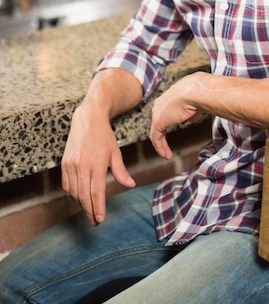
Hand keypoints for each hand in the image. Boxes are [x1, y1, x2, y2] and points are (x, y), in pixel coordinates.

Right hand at [61, 103, 135, 225]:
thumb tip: (130, 185)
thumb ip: (121, 171)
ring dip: (81, 204)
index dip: (98, 207)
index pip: (96, 191)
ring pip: (74, 192)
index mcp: (97, 163)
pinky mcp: (64, 163)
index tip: (100, 219)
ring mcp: (71, 164)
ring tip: (89, 211)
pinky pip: (66, 185)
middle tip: (95, 221)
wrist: (87, 120)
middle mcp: (82, 165)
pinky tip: (79, 198)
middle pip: (84, 195)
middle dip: (89, 211)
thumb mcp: (116, 152)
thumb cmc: (104, 136)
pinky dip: (72, 194)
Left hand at [150, 74, 201, 159]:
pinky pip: (155, 137)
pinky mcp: (158, 121)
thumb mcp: (195, 104)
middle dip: (162, 135)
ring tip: (167, 154)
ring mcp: (158, 113)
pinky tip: (165, 154)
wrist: (195, 91)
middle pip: (158, 122)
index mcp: (169, 97)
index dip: (169, 123)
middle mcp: (161, 104)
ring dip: (161, 144)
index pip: (165, 113)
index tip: (173, 131)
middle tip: (166, 146)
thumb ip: (191, 112)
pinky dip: (160, 147)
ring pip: (156, 131)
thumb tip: (191, 119)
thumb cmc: (198, 93)